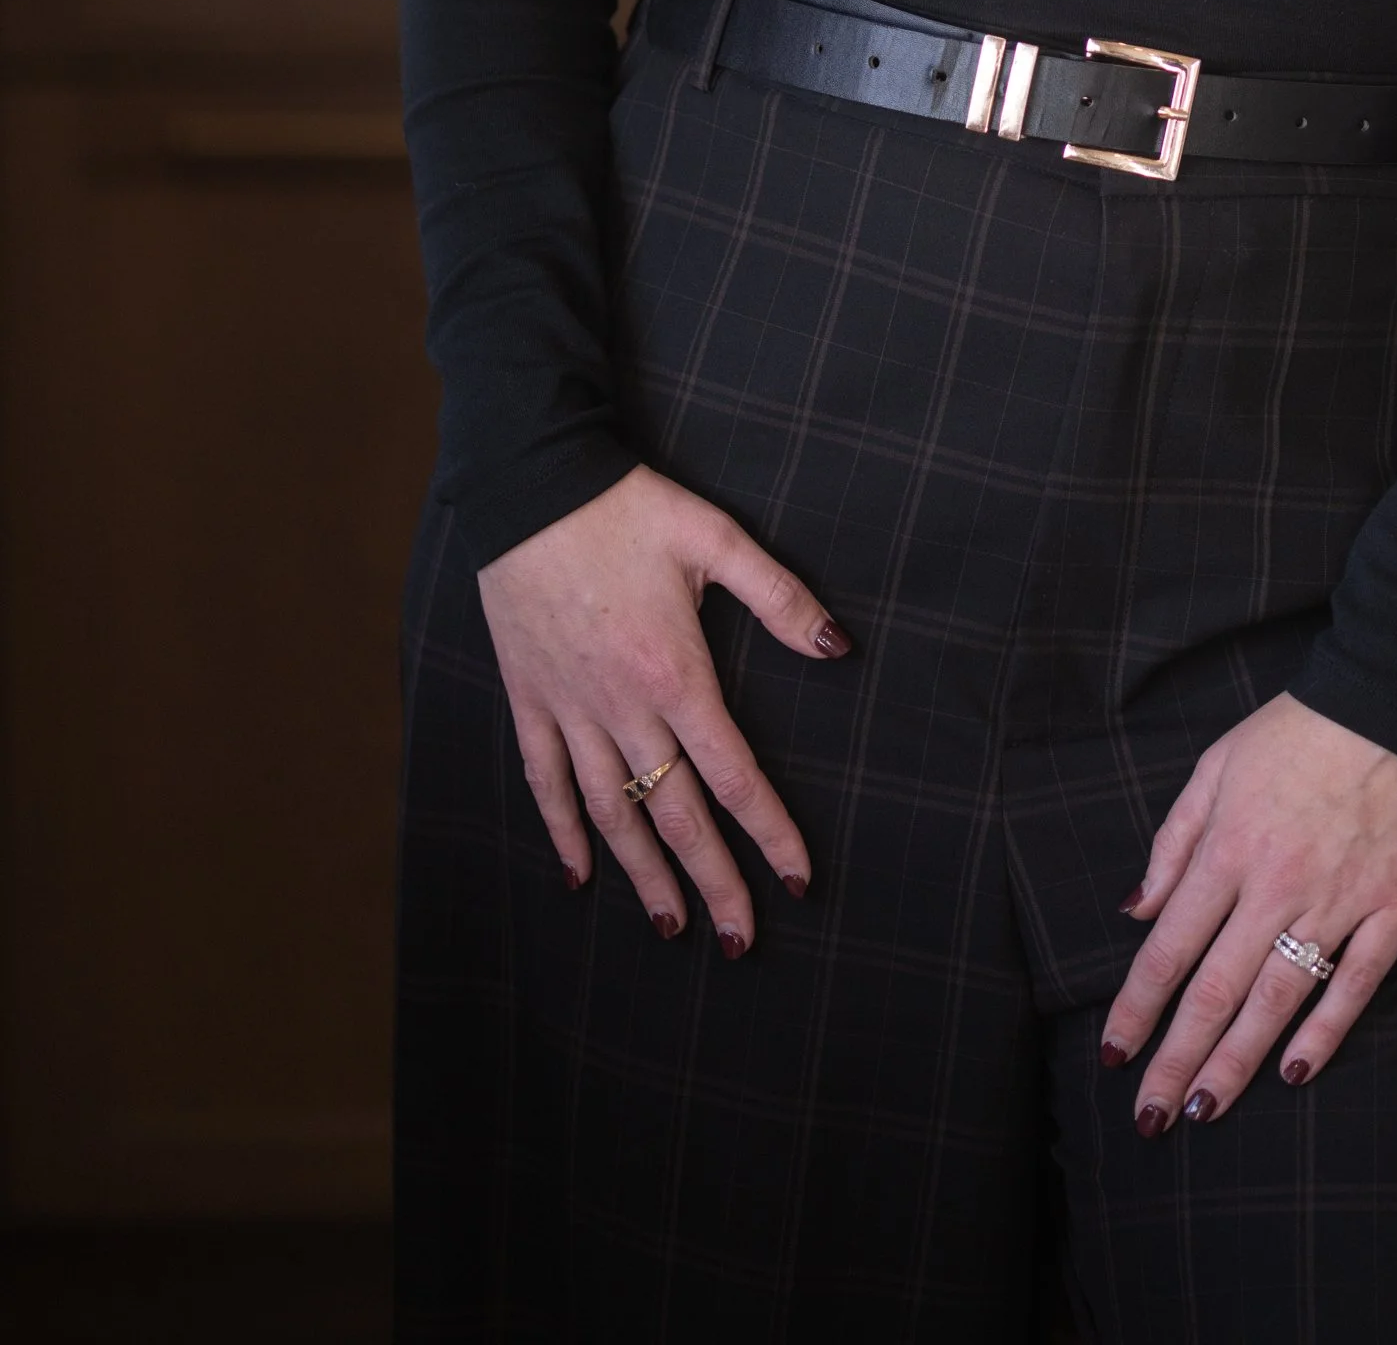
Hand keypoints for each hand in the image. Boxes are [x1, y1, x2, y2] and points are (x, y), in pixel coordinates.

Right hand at [477, 464, 849, 953]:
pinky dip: (562, 832)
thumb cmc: (627, 509)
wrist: (529, 487)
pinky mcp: (529, 699)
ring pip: (611, 813)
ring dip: (643, 876)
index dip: (769, 833)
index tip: (796, 880)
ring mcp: (570, 709)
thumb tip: (837, 646)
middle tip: (742, 940)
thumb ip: (779, 596)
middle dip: (713, 882)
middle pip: (675, 815)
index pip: (734, 776)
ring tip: (671, 926)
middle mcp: (623, 708)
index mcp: (677, 675)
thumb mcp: (715, 538)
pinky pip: (545, 782)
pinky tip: (579, 875)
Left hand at [1101, 692, 1396, 1128]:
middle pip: (1215, 990)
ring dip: (1237, 1062)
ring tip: (1205, 1112)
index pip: (1168, 948)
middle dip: (1177, 1060)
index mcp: (1228, 848)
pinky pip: (1356, 984)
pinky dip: (1325, 1031)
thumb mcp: (1218, 764)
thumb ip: (1175, 840)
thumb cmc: (1300, 729)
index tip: (1113, 1054)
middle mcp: (1275, 885)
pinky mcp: (1394, 910)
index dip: (1137, 1008)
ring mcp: (1338, 902)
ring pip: (1278, 1000)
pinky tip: (1295, 1072)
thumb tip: (1137, 910)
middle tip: (1150, 1117)